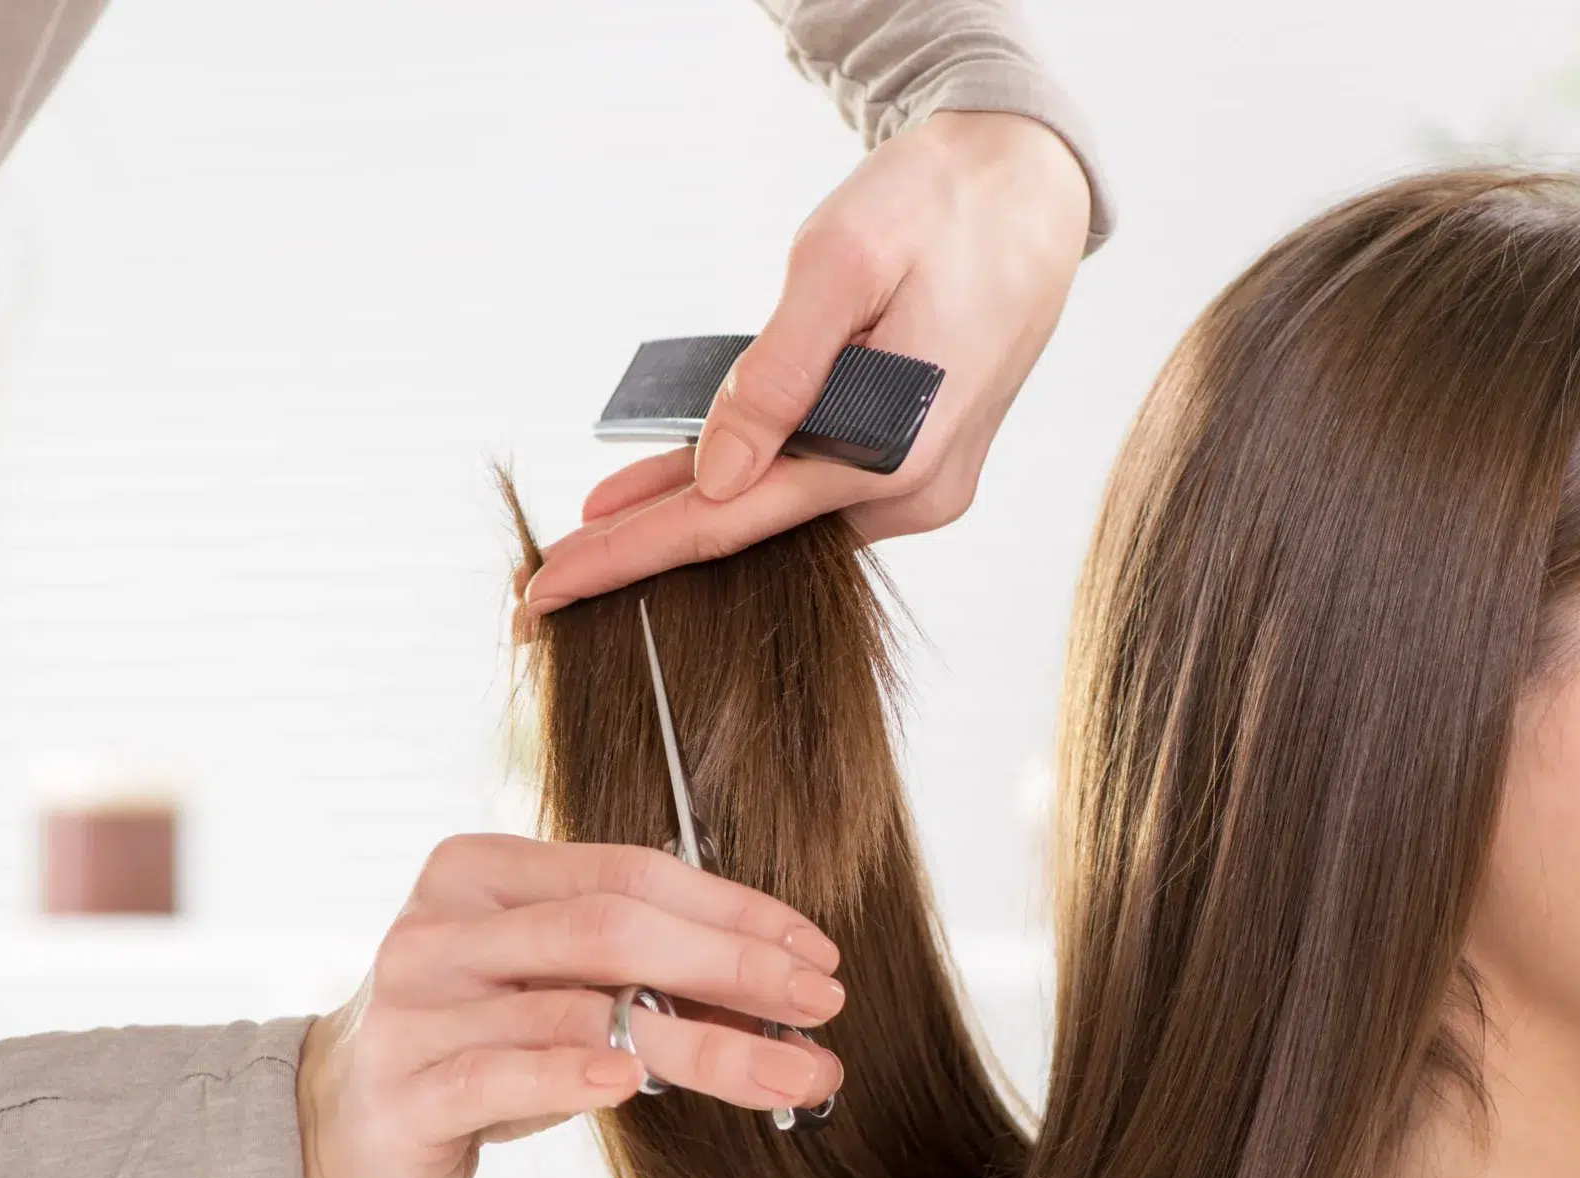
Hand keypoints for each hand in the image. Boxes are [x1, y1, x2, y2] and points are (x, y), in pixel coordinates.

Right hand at [293, 834, 846, 1177]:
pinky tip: (636, 1085)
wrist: (336, 1131)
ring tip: (788, 1074)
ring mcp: (415, 1003)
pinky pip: (503, 1072)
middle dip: (732, 966)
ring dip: (704, 1047)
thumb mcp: (552, 991)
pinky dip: (577, 1074)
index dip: (733, 910)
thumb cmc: (473, 1047)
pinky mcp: (403, 1087)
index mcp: (482, 871)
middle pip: (613, 928)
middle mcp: (443, 924)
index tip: (814, 952)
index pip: (631, 872)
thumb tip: (780, 987)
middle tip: (822, 1004)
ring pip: (578, 1009)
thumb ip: (638, 972)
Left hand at [515, 109, 1091, 619]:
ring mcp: (926, 486)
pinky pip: (820, 486)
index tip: (546, 589)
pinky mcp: (924, 463)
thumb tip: (714, 477)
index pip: (734, 523)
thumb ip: (776, 374)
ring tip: (605, 521)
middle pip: (757, 534)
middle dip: (655, 549)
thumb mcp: (840, 262)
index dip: (632, 555)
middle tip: (551, 580)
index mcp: (895, 454)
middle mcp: (916, 492)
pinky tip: (693, 478)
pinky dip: (757, 480)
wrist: (1033, 186)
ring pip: (788, 511)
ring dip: (704, 509)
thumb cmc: (940, 204)